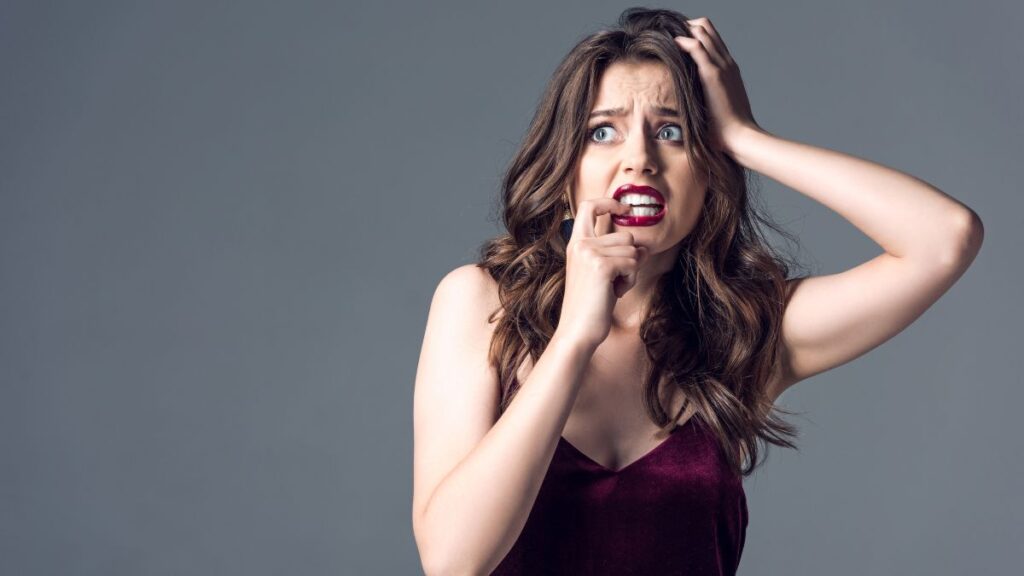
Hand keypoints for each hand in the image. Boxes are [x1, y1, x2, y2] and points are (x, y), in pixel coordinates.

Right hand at [558, 198, 648, 348]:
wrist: (577, 330)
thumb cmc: (590, 305)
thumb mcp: (601, 273)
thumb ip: (616, 254)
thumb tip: (644, 247)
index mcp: (575, 243)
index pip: (588, 207)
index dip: (609, 202)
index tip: (624, 209)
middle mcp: (580, 244)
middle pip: (625, 235)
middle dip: (630, 258)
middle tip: (616, 280)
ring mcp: (589, 253)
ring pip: (632, 251)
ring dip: (631, 272)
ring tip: (612, 288)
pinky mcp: (602, 266)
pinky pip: (632, 264)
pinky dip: (630, 280)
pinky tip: (615, 292)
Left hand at [674, 17, 759, 154]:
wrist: (739, 135)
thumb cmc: (727, 128)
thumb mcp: (717, 105)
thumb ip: (707, 97)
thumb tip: (692, 103)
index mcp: (729, 68)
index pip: (712, 38)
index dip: (694, 33)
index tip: (678, 40)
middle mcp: (727, 62)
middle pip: (707, 28)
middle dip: (687, 27)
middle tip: (670, 36)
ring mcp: (722, 66)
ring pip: (703, 32)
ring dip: (684, 30)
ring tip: (668, 37)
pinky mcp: (713, 74)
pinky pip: (697, 47)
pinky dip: (683, 42)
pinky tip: (672, 43)